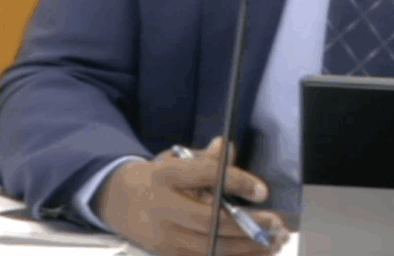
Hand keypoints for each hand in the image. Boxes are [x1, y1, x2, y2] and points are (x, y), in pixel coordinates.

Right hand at [94, 137, 290, 255]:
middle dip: (248, 224)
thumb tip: (229, 148)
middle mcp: (163, 207)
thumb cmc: (157, 176)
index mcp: (167, 174)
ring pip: (209, 246)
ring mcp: (163, 235)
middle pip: (210, 220)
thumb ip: (206, 158)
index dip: (238, 181)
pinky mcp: (165, 253)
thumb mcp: (178, 159)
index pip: (207, 175)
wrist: (118, 200)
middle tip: (275, 223)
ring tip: (272, 243)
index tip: (262, 190)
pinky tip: (251, 255)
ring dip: (245, 248)